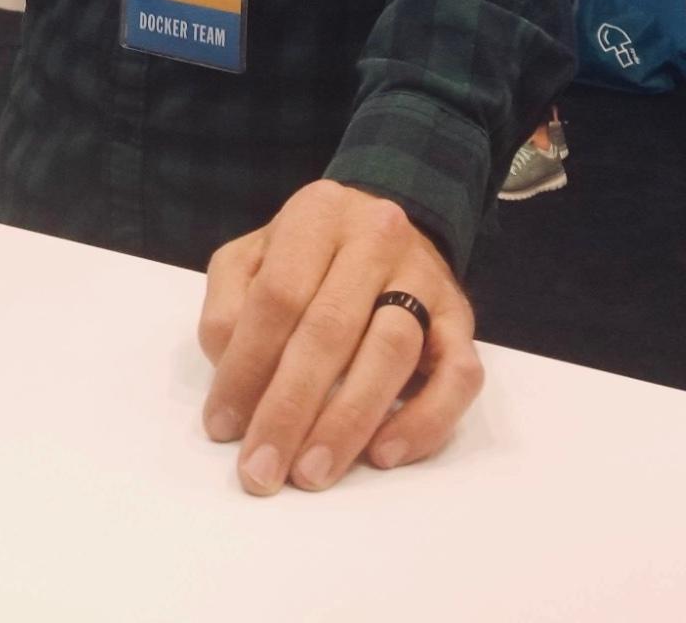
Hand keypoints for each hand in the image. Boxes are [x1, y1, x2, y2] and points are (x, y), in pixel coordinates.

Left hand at [198, 179, 481, 494]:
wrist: (382, 228)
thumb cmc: (306, 256)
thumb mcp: (252, 256)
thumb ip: (229, 304)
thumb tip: (231, 372)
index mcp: (318, 215)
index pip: (278, 295)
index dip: (246, 366)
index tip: (222, 427)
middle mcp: (378, 237)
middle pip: (332, 328)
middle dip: (290, 409)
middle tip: (262, 470)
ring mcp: (426, 277)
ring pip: (393, 350)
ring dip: (348, 421)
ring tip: (312, 472)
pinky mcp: (463, 319)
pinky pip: (459, 375)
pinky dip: (424, 421)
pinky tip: (383, 454)